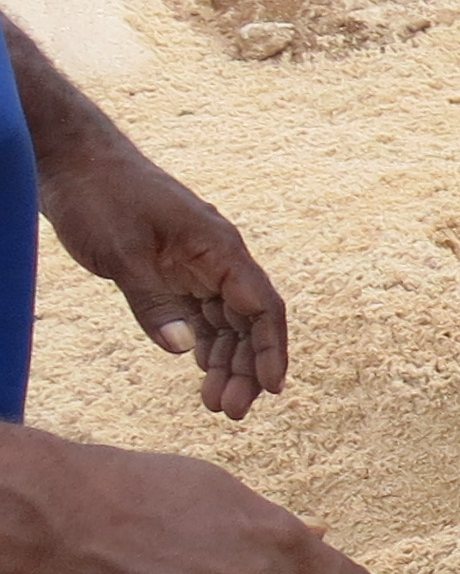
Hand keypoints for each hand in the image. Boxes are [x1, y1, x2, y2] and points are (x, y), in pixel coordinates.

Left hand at [40, 149, 288, 417]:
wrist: (73, 161)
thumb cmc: (101, 197)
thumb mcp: (123, 253)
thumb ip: (153, 303)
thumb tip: (183, 350)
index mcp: (218, 250)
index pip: (262, 306)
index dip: (271, 349)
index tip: (271, 389)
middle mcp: (216, 259)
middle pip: (248, 322)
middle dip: (246, 368)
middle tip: (231, 412)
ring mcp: (196, 265)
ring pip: (226, 322)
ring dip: (225, 362)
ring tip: (215, 403)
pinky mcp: (172, 270)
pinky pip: (200, 313)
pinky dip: (204, 343)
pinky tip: (200, 368)